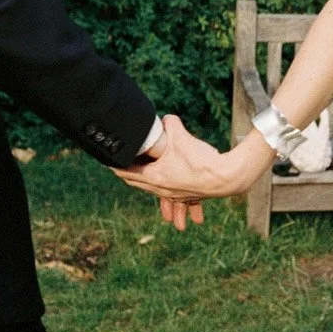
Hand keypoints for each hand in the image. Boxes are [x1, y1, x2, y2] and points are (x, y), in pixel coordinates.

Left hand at [112, 116, 266, 225]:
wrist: (225, 178)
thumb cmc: (200, 160)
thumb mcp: (181, 137)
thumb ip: (170, 124)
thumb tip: (166, 119)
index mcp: (154, 177)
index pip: (127, 171)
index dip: (116, 165)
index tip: (107, 160)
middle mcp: (161, 189)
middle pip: (138, 183)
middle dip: (128, 176)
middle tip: (118, 169)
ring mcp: (175, 194)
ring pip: (157, 197)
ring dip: (145, 193)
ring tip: (134, 193)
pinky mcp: (188, 195)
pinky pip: (177, 201)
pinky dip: (174, 205)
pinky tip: (178, 212)